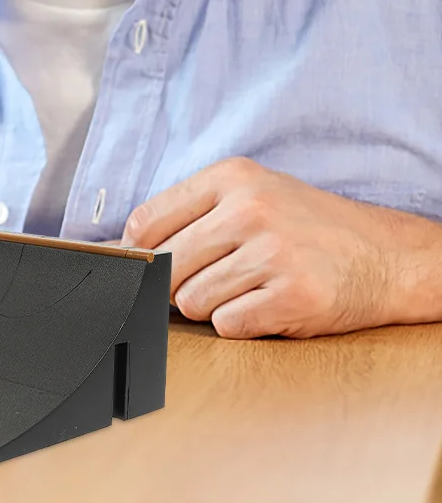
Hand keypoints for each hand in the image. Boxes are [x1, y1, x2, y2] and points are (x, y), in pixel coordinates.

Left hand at [123, 158, 441, 337]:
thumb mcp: (251, 195)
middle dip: (176, 285)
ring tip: (248, 289)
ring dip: (212, 306)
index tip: (146, 266)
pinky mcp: (292, 297)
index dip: (137, 253)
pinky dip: (241, 324)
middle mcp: (250, 210)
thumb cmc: (309, 227)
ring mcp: (272, 253)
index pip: (146, 223)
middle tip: (211, 280)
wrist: (389, 256)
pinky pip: (228, 325)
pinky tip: (268, 305)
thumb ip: (188, 214)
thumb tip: (113, 246)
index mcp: (231, 178)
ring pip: (192, 301)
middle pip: (166, 266)